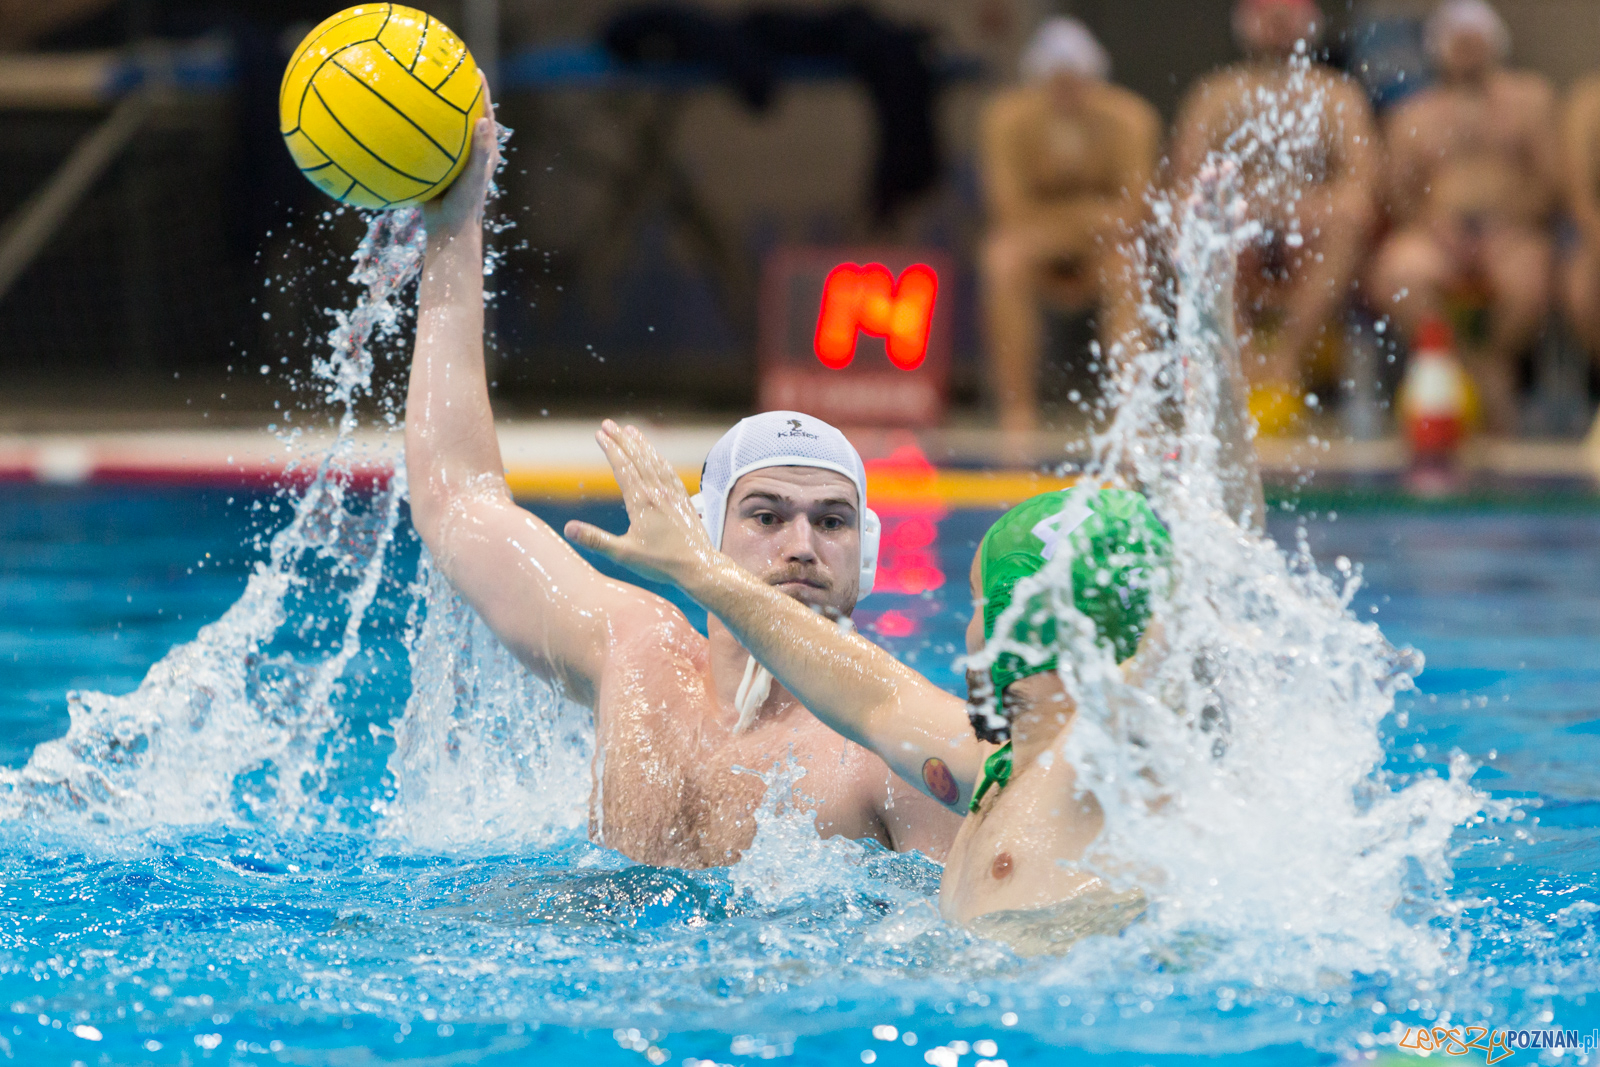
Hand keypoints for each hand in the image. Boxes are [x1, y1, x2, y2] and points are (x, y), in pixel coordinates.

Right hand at [423, 71, 498, 241]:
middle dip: (451, 93)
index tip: (471, 68)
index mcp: (484, 151)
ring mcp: (449, 160)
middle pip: (460, 115)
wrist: (449, 232)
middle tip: (438, 70)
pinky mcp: (433, 168)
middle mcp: (467, 152)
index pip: (484, 112)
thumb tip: (483, 120)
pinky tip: (388, 124)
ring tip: (412, 89)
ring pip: (438, 130)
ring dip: (427, 111)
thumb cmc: (465, 208)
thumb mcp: (473, 179)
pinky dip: (408, 134)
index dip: (479, 91)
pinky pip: (419, 146)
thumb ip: (478, 151)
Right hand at [564, 421, 718, 587]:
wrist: (698, 567)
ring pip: (654, 462)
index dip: (610, 449)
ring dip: (641, 445)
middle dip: (621, 439)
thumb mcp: (623, 554)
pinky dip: (660, 460)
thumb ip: (595, 540)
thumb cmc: (661, 563)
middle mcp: (657, 493)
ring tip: (631, 431)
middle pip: (637, 459)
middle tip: (608, 423)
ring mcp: (672, 495)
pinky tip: (657, 456)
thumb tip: (568, 528)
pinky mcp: (683, 501)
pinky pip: (669, 473)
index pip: (623, 468)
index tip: (599, 434)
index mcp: (641, 502)